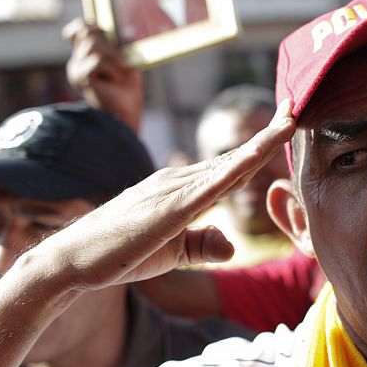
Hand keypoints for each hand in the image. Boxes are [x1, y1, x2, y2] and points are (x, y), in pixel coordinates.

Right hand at [23, 100, 295, 292]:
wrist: (71, 261)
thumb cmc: (118, 254)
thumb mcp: (172, 252)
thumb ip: (202, 244)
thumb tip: (231, 244)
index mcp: (182, 188)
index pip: (230, 165)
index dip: (260, 145)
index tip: (285, 124)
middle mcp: (179, 180)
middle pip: (234, 156)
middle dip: (268, 132)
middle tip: (295, 104)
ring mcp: (173, 189)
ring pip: (228, 163)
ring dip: (261, 141)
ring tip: (289, 118)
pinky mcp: (168, 207)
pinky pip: (212, 184)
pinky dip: (238, 166)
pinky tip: (259, 154)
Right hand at [62, 19, 143, 131]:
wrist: (126, 112)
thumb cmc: (128, 90)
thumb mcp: (125, 62)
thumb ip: (118, 46)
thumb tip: (121, 30)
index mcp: (88, 56)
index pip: (80, 30)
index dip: (85, 24)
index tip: (97, 29)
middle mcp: (78, 61)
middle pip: (88, 32)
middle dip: (109, 44)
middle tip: (121, 63)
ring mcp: (77, 68)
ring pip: (94, 45)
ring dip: (113, 58)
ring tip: (119, 74)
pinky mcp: (80, 76)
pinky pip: (97, 60)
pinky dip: (112, 69)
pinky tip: (115, 81)